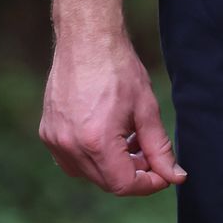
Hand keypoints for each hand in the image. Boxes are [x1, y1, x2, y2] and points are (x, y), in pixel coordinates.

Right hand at [39, 29, 186, 196]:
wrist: (87, 38)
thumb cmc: (118, 68)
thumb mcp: (146, 108)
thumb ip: (159, 148)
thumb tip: (175, 177)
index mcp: (97, 142)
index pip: (123, 185)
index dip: (148, 184)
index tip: (163, 173)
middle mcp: (70, 147)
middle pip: (106, 181)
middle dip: (132, 173)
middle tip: (150, 154)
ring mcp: (54, 140)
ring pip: (88, 173)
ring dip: (112, 166)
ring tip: (131, 141)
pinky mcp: (47, 132)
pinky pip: (71, 159)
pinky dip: (93, 156)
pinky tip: (109, 135)